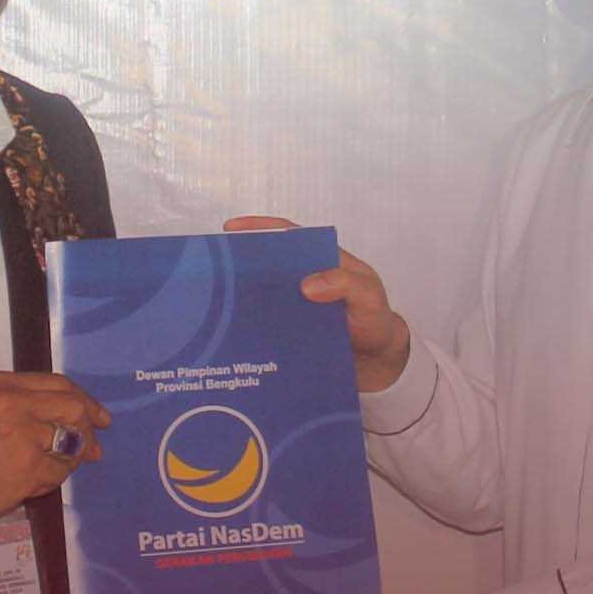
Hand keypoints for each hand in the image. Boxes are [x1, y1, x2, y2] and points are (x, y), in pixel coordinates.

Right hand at [0, 371, 107, 537]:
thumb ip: (26, 406)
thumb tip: (81, 419)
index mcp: (2, 384)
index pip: (59, 384)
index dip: (86, 401)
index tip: (100, 418)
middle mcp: (14, 403)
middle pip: (74, 409)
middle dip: (88, 430)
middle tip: (92, 449)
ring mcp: (23, 435)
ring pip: (72, 443)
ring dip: (71, 460)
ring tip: (55, 468)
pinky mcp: (28, 466)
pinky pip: (60, 472)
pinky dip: (55, 479)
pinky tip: (38, 482)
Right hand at [230, 216, 410, 393]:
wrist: (380, 364)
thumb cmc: (376, 320)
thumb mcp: (369, 296)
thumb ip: (345, 285)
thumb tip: (306, 285)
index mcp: (321, 261)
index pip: (287, 236)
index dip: (260, 229)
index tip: (231, 229)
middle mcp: (303, 280)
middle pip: (268, 266)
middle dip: (241, 265)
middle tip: (212, 272)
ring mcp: (295, 307)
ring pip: (264, 297)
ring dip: (243, 300)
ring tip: (215, 307)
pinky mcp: (291, 333)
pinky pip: (267, 326)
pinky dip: (252, 328)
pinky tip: (233, 337)